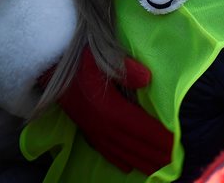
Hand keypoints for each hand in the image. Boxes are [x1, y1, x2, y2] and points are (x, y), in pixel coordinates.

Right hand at [57, 45, 172, 173]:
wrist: (48, 66)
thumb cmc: (80, 58)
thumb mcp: (101, 56)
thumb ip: (126, 68)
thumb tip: (147, 79)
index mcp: (109, 108)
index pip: (140, 127)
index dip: (158, 137)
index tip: (175, 145)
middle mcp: (102, 124)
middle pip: (132, 143)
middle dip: (153, 154)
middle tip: (173, 163)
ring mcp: (93, 128)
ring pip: (120, 150)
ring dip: (139, 160)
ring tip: (156, 168)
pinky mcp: (85, 128)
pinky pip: (104, 150)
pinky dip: (117, 159)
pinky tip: (126, 167)